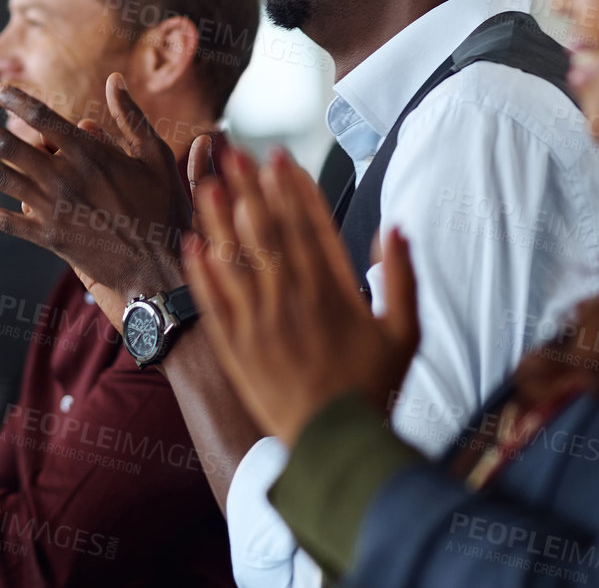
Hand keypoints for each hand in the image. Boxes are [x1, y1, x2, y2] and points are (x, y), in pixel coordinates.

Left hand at [0, 75, 193, 316]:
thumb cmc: (163, 209)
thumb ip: (131, 117)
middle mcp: (64, 177)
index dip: (16, 100)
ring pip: (1, 179)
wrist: (157, 268)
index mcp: (90, 153)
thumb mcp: (156, 157)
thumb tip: (114, 80)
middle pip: (9, 145)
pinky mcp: (49, 238)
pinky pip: (8, 221)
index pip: (43, 118)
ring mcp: (53, 209)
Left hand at [185, 146, 420, 446]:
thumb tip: (396, 228)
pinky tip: (191, 243)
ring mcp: (261, 324)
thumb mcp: (406, 333)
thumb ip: (401, 278)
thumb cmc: (374, 389)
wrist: (337, 447)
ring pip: (236, 260)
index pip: (311, 227)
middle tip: (234, 151)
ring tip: (209, 182)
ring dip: (221, 218)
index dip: (293, 189)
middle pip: (268, 233)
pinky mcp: (237, 349)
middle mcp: (294, 301)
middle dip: (251, 188)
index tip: (280, 158)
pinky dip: (202, 272)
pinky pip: (215, 303)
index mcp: (335, 293)